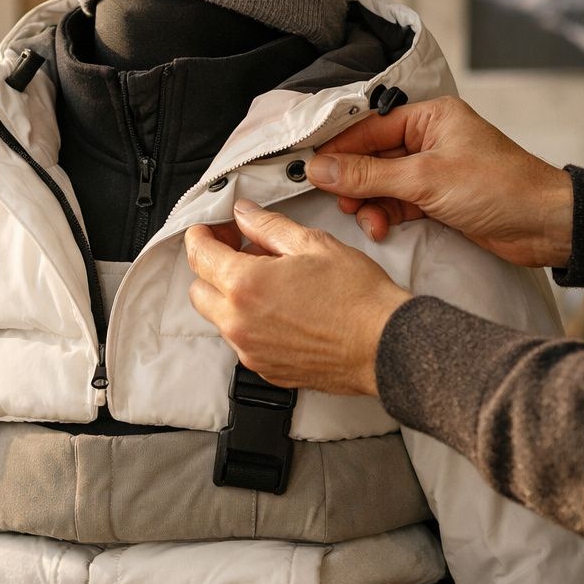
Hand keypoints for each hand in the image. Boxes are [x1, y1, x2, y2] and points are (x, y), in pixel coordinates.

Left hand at [184, 200, 409, 394]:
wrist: (384, 346)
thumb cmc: (357, 297)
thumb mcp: (313, 244)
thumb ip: (268, 227)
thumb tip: (244, 214)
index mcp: (245, 285)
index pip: (198, 255)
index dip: (202, 236)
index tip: (211, 230)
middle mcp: (240, 323)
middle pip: (199, 291)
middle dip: (213, 269)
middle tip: (242, 252)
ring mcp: (250, 351)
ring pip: (220, 319)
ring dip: (232, 297)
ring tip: (270, 281)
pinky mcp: (266, 369)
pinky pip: (243, 342)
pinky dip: (251, 323)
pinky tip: (281, 309)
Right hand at [307, 95, 572, 268]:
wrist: (545, 226)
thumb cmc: (499, 189)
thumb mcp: (425, 180)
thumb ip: (368, 175)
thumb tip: (320, 168)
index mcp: (430, 116)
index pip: (368, 128)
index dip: (338, 150)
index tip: (310, 171)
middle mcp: (429, 138)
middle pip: (371, 156)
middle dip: (354, 182)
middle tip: (342, 202)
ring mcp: (433, 170)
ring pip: (381, 184)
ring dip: (369, 204)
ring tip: (368, 221)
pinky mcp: (437, 199)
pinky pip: (397, 202)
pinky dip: (386, 215)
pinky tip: (382, 228)